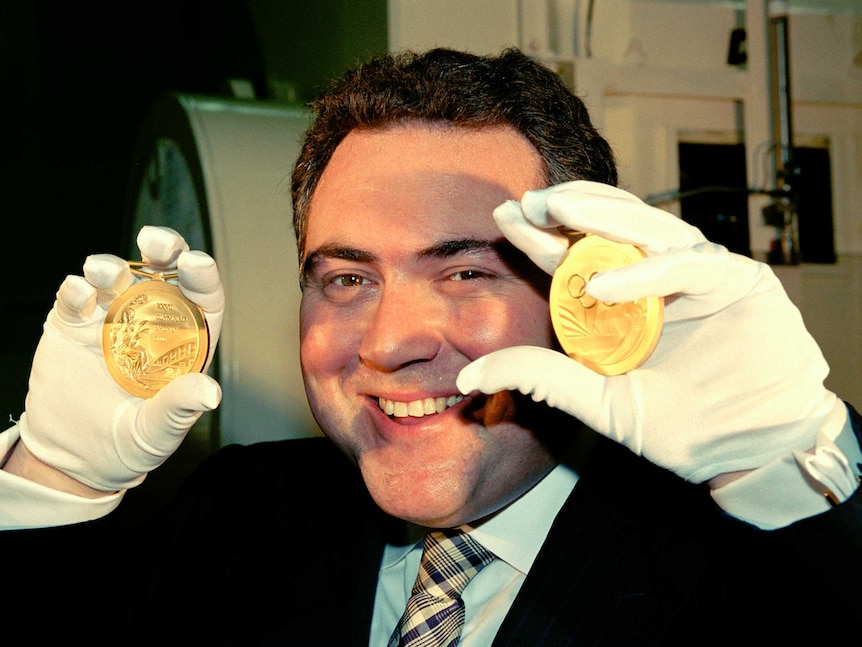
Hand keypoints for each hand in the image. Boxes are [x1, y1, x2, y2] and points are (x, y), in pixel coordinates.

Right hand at [17, 226, 223, 491]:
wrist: (76, 458)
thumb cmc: (131, 444)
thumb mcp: (158, 432)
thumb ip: (179, 408)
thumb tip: (210, 393)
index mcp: (186, 340)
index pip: (203, 299)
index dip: (202, 276)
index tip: (195, 263)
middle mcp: (152, 320)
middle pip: (164, 272)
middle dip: (164, 249)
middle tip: (156, 242)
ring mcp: (111, 318)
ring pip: (117, 276)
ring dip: (112, 266)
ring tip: (105, 271)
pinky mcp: (72, 325)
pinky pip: (75, 297)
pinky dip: (75, 289)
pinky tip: (78, 292)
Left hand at [457, 181, 842, 482]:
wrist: (754, 450)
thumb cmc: (683, 428)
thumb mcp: (601, 403)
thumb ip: (543, 380)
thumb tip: (468, 377)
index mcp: (622, 303)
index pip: (575, 260)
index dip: (540, 239)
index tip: (504, 217)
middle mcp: (656, 281)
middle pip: (607, 232)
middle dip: (565, 212)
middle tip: (526, 201)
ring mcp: (697, 275)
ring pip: (647, 229)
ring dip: (601, 215)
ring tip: (554, 207)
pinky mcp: (736, 280)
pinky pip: (689, 263)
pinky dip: (646, 271)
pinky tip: (603, 282)